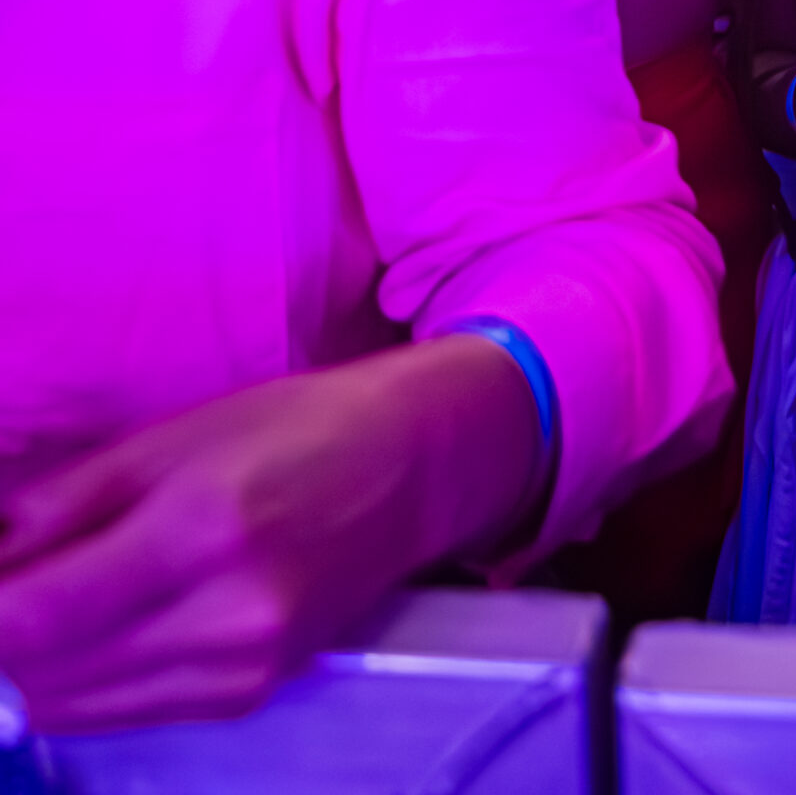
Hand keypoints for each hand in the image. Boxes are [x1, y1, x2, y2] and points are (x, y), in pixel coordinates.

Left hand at [0, 341, 535, 730]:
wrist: (415, 468)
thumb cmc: (295, 425)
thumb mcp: (175, 434)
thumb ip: (66, 502)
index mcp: (199, 528)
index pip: (34, 615)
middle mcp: (221, 618)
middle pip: (45, 673)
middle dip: (0, 639)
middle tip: (7, 588)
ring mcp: (239, 671)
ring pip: (76, 704)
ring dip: (31, 666)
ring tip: (35, 605)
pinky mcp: (248, 697)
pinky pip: (127, 709)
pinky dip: (83, 679)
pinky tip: (85, 630)